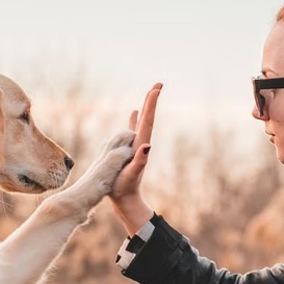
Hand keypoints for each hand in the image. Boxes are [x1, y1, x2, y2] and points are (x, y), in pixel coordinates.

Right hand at [110, 83, 160, 206]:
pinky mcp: (129, 150)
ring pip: (141, 121)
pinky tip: (134, 112)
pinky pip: (132, 129)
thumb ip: (139, 161)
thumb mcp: (131, 175)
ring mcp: (135, 146)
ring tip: (149, 94)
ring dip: (146, 107)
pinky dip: (135, 119)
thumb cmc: (125, 189)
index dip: (151, 105)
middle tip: (159, 84)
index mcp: (140, 146)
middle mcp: (140, 143)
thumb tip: (146, 146)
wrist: (125, 199)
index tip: (156, 89)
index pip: (147, 121)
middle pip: (147, 118)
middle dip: (152, 101)